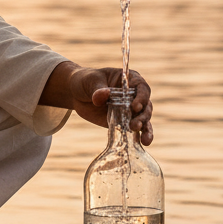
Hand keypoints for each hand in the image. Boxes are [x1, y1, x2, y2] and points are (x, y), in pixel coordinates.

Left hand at [40, 62, 154, 144]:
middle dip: (143, 116)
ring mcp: (130, 110)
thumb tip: (103, 95)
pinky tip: (144, 143)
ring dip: (146, 128)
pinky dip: (140, 136)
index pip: (141, 87)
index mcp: (130, 80)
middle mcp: (134, 95)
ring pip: (144, 119)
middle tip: (135, 125)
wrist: (77, 94)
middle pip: (146, 106)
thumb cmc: (86, 81)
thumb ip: (97, 89)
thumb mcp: (91, 81)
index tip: (135, 107)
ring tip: (145, 140)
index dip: (141, 97)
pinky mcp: (123, 122)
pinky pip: (135, 130)